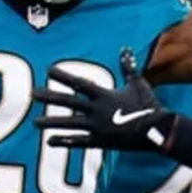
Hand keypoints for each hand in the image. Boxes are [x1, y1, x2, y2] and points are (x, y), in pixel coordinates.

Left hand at [33, 49, 174, 150]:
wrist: (158, 130)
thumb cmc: (148, 105)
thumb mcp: (138, 83)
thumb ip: (128, 67)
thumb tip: (125, 50)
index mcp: (104, 95)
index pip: (79, 83)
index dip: (64, 77)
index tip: (49, 70)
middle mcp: (97, 110)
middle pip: (68, 102)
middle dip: (50, 98)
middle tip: (33, 94)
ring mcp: (97, 127)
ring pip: (69, 124)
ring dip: (51, 123)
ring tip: (35, 122)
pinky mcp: (100, 142)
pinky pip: (78, 142)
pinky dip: (64, 142)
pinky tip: (49, 142)